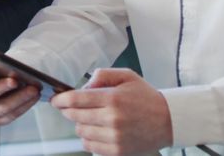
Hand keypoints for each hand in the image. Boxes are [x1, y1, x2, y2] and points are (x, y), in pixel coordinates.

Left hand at [50, 68, 171, 155]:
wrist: (168, 121)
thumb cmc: (146, 97)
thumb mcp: (127, 76)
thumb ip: (102, 75)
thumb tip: (84, 86)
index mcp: (113, 98)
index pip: (77, 100)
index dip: (61, 99)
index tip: (55, 99)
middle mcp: (112, 119)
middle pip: (75, 116)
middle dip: (68, 111)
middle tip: (70, 107)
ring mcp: (114, 137)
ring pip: (80, 132)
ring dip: (79, 124)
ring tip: (89, 119)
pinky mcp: (117, 151)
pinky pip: (89, 146)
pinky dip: (87, 138)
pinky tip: (95, 131)